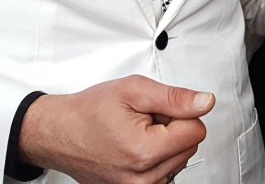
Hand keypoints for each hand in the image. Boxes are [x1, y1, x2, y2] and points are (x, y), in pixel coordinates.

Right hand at [19, 75, 214, 183]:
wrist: (58, 132)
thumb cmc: (89, 111)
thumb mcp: (134, 90)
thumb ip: (175, 97)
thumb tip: (206, 102)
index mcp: (145, 151)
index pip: (196, 131)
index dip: (180, 113)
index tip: (157, 110)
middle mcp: (143, 178)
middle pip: (189, 146)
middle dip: (172, 127)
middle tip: (143, 118)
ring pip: (179, 159)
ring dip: (164, 142)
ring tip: (135, 131)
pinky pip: (165, 172)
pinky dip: (156, 157)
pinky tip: (134, 146)